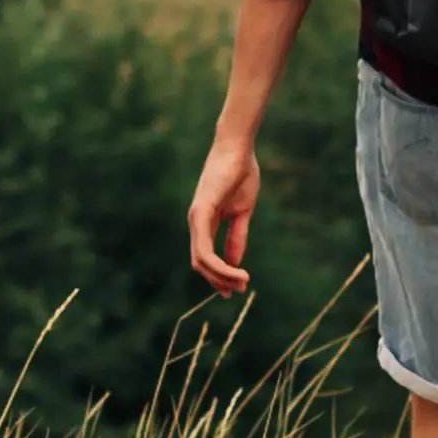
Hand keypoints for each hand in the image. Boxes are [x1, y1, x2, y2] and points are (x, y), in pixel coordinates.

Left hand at [182, 134, 260, 295]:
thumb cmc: (240, 173)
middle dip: (219, 281)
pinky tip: (236, 269)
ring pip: (200, 260)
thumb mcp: (242, 212)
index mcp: (204, 222)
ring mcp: (196, 217)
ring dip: (221, 276)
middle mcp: (195, 222)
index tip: (236, 287)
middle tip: (239, 289)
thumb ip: (236, 236)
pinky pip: (204, 247)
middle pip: (200, 263)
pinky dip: (219, 263)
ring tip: (242, 282)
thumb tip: (235, 262)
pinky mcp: (202, 211)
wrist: (238, 147)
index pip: (204, 257)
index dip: (218, 276)